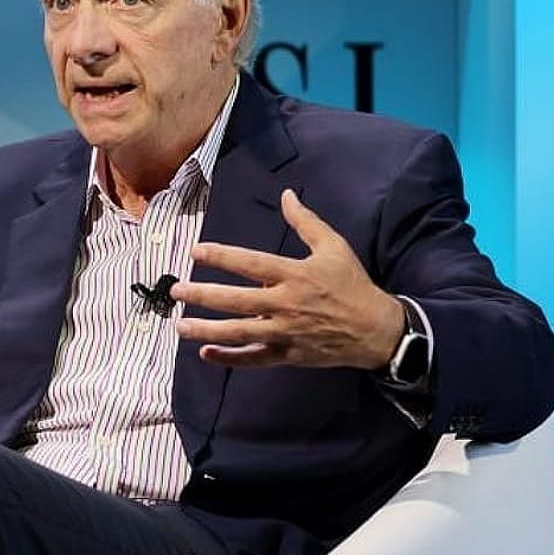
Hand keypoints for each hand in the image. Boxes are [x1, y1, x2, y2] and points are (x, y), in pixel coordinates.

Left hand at [172, 189, 403, 369]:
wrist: (377, 330)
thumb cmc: (352, 285)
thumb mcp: (334, 247)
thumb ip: (306, 222)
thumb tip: (286, 195)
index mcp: (294, 274)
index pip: (251, 263)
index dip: (222, 256)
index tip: (196, 250)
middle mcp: (286, 304)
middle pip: (237, 300)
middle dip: (204, 295)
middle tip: (177, 290)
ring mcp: (285, 332)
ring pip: (239, 333)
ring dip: (207, 329)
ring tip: (180, 325)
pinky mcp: (288, 354)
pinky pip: (254, 359)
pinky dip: (229, 359)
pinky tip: (205, 353)